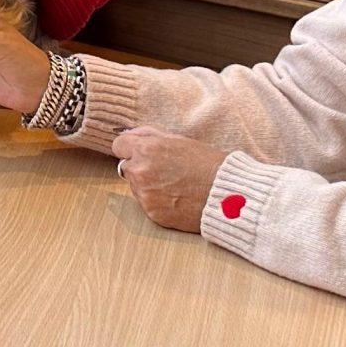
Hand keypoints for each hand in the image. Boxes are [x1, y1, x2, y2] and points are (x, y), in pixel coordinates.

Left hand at [113, 125, 228, 231]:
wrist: (227, 195)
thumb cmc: (208, 164)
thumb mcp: (179, 140)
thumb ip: (150, 134)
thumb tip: (129, 134)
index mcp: (147, 149)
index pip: (118, 145)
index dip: (131, 148)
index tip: (141, 152)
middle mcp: (141, 171)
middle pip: (126, 166)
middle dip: (140, 167)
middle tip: (165, 170)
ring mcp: (145, 194)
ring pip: (135, 186)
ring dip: (147, 184)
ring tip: (174, 184)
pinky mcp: (151, 212)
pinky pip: (146, 203)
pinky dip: (156, 201)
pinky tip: (176, 197)